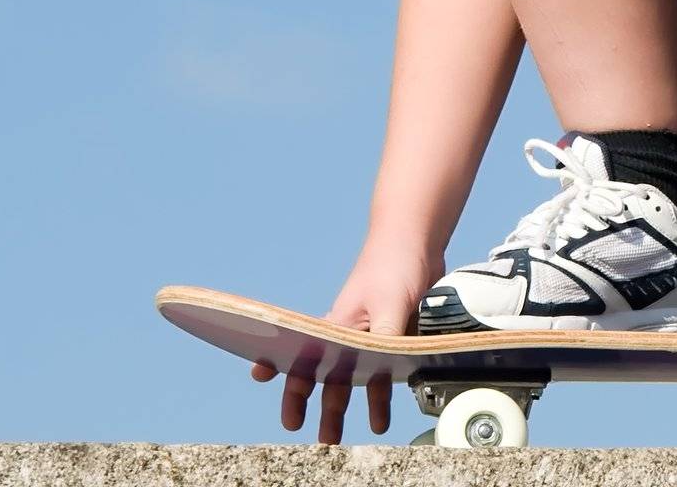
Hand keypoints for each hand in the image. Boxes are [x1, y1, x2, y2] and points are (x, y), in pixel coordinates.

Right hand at [250, 235, 434, 442]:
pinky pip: (384, 367)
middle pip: (328, 375)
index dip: (277, 365)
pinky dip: (382, 389)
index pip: (302, 350)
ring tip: (344, 434)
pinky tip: (386, 407)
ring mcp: (371, 332)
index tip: (258, 375)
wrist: (418, 238)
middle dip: (318, 406)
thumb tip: (386, 366)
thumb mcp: (388, 303)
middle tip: (320, 438)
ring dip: (348, 406)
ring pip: (355, 377)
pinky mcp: (393, 332)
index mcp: (337, 323)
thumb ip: (385, 336)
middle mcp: (349, 332)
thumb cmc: (392, 263)